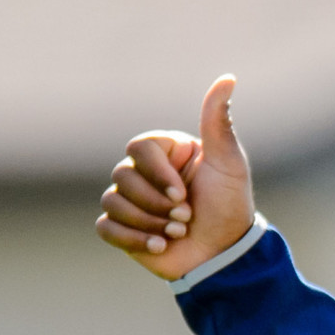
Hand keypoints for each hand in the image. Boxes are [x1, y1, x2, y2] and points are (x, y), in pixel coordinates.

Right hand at [96, 74, 256, 279]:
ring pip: (114, 202)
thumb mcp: (228, 163)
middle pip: (122, 175)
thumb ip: (218, 122)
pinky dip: (132, 239)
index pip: (139, 148)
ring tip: (177, 233)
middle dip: (156, 203)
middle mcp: (144, 173)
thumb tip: (228, 78)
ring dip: (149, 222)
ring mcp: (131, 202)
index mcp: (165, 153)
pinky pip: (105, 228)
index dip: (156, 173)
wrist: (225, 256)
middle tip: (186, 217)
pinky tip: (160, 246)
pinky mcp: (123, 231)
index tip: (183, 193)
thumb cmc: (229, 207)